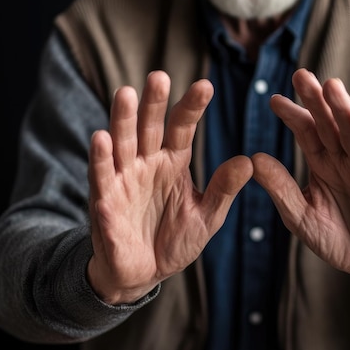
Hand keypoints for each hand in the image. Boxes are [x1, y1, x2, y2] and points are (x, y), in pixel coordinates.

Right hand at [88, 71, 252, 303]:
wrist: (144, 273)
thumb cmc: (175, 241)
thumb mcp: (206, 216)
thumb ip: (223, 190)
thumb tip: (249, 162)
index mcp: (172, 163)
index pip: (182, 128)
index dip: (191, 107)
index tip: (206, 85)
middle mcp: (146, 164)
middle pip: (148, 128)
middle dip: (153, 103)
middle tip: (160, 76)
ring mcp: (123, 180)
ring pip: (122, 144)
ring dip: (123, 120)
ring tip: (126, 93)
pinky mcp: (105, 202)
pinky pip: (101, 178)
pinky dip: (100, 159)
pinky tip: (101, 138)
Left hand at [252, 68, 349, 288]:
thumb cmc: (338, 238)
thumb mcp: (300, 215)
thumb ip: (280, 188)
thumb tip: (253, 159)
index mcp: (324, 166)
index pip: (308, 133)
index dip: (294, 116)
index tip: (274, 100)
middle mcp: (345, 161)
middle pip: (330, 125)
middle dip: (317, 100)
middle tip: (301, 75)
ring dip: (344, 109)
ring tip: (331, 85)